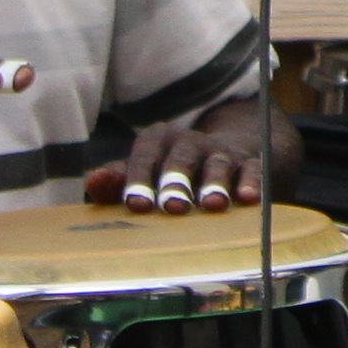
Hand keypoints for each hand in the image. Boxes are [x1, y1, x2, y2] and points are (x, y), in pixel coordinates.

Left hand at [89, 116, 262, 216]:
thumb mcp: (144, 174)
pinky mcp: (250, 163)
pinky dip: (252, 182)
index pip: (145, 157)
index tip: (136, 204)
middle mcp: (191, 143)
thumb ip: (118, 182)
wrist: (228, 156)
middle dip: (177, 182)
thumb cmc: (172, 174)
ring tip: (213, 205)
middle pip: (182, 159)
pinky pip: (253, 170)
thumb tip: (93, 180)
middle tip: (172, 206)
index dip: (140, 180)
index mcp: (159, 141)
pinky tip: (249, 198)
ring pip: (218, 165)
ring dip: (215, 184)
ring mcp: (222, 152)